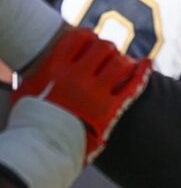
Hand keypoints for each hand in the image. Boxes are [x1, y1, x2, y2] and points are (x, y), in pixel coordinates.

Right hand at [14, 29, 151, 163]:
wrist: (40, 151)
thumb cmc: (31, 122)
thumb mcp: (27, 92)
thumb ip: (39, 73)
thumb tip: (43, 63)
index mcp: (55, 68)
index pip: (79, 37)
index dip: (88, 36)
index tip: (90, 41)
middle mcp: (77, 77)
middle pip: (104, 47)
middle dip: (107, 50)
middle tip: (105, 58)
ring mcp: (96, 93)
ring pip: (121, 63)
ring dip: (123, 61)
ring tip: (121, 66)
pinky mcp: (111, 109)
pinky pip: (133, 85)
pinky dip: (143, 71)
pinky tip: (146, 63)